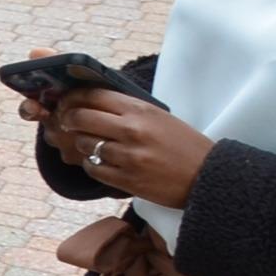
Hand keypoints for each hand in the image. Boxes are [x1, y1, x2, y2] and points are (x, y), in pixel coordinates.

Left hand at [39, 89, 206, 207]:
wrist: (209, 177)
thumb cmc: (183, 145)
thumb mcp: (158, 117)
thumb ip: (126, 109)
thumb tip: (89, 101)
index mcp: (140, 110)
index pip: (91, 95)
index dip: (72, 98)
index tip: (65, 102)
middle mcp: (132, 130)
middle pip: (79, 117)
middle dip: (67, 119)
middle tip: (67, 123)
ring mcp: (129, 156)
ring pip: (83, 144)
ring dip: (80, 144)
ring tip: (89, 144)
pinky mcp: (127, 180)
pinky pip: (93, 168)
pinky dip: (91, 164)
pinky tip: (99, 162)